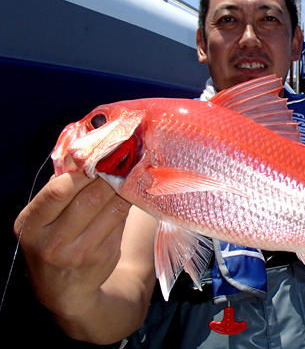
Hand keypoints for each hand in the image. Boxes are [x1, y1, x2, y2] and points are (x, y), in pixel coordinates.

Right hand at [14, 172, 131, 317]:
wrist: (63, 289)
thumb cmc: (52, 241)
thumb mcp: (42, 220)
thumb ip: (58, 192)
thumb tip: (85, 158)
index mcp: (32, 225)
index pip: (59, 191)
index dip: (82, 172)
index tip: (96, 161)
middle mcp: (53, 241)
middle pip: (90, 199)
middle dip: (109, 178)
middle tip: (121, 163)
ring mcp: (80, 252)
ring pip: (112, 209)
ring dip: (124, 190)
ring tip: (129, 177)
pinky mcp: (104, 257)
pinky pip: (121, 222)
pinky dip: (126, 206)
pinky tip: (128, 198)